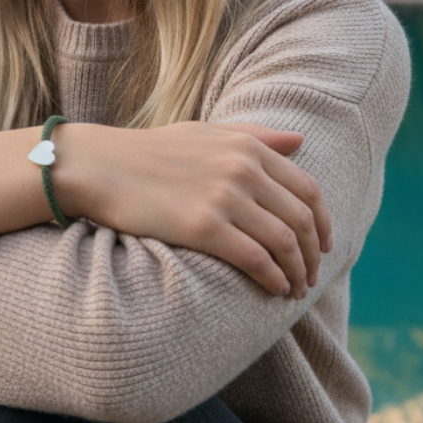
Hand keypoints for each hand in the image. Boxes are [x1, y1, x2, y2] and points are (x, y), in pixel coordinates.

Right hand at [59, 121, 331, 299]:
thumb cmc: (147, 151)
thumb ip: (252, 135)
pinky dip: (273, 279)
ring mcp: (224, 198)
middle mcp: (242, 169)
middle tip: (311, 275)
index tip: (323, 245)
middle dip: (313, 254)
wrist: (99, 166)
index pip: (307, 189)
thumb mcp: (202, 132)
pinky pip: (257, 260)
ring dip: (297, 272)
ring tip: (294, 289)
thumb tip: (300, 142)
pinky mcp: (204, 227)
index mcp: (246, 146)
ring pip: (285, 243)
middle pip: (301, 220)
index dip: (323, 222)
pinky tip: (274, 289)